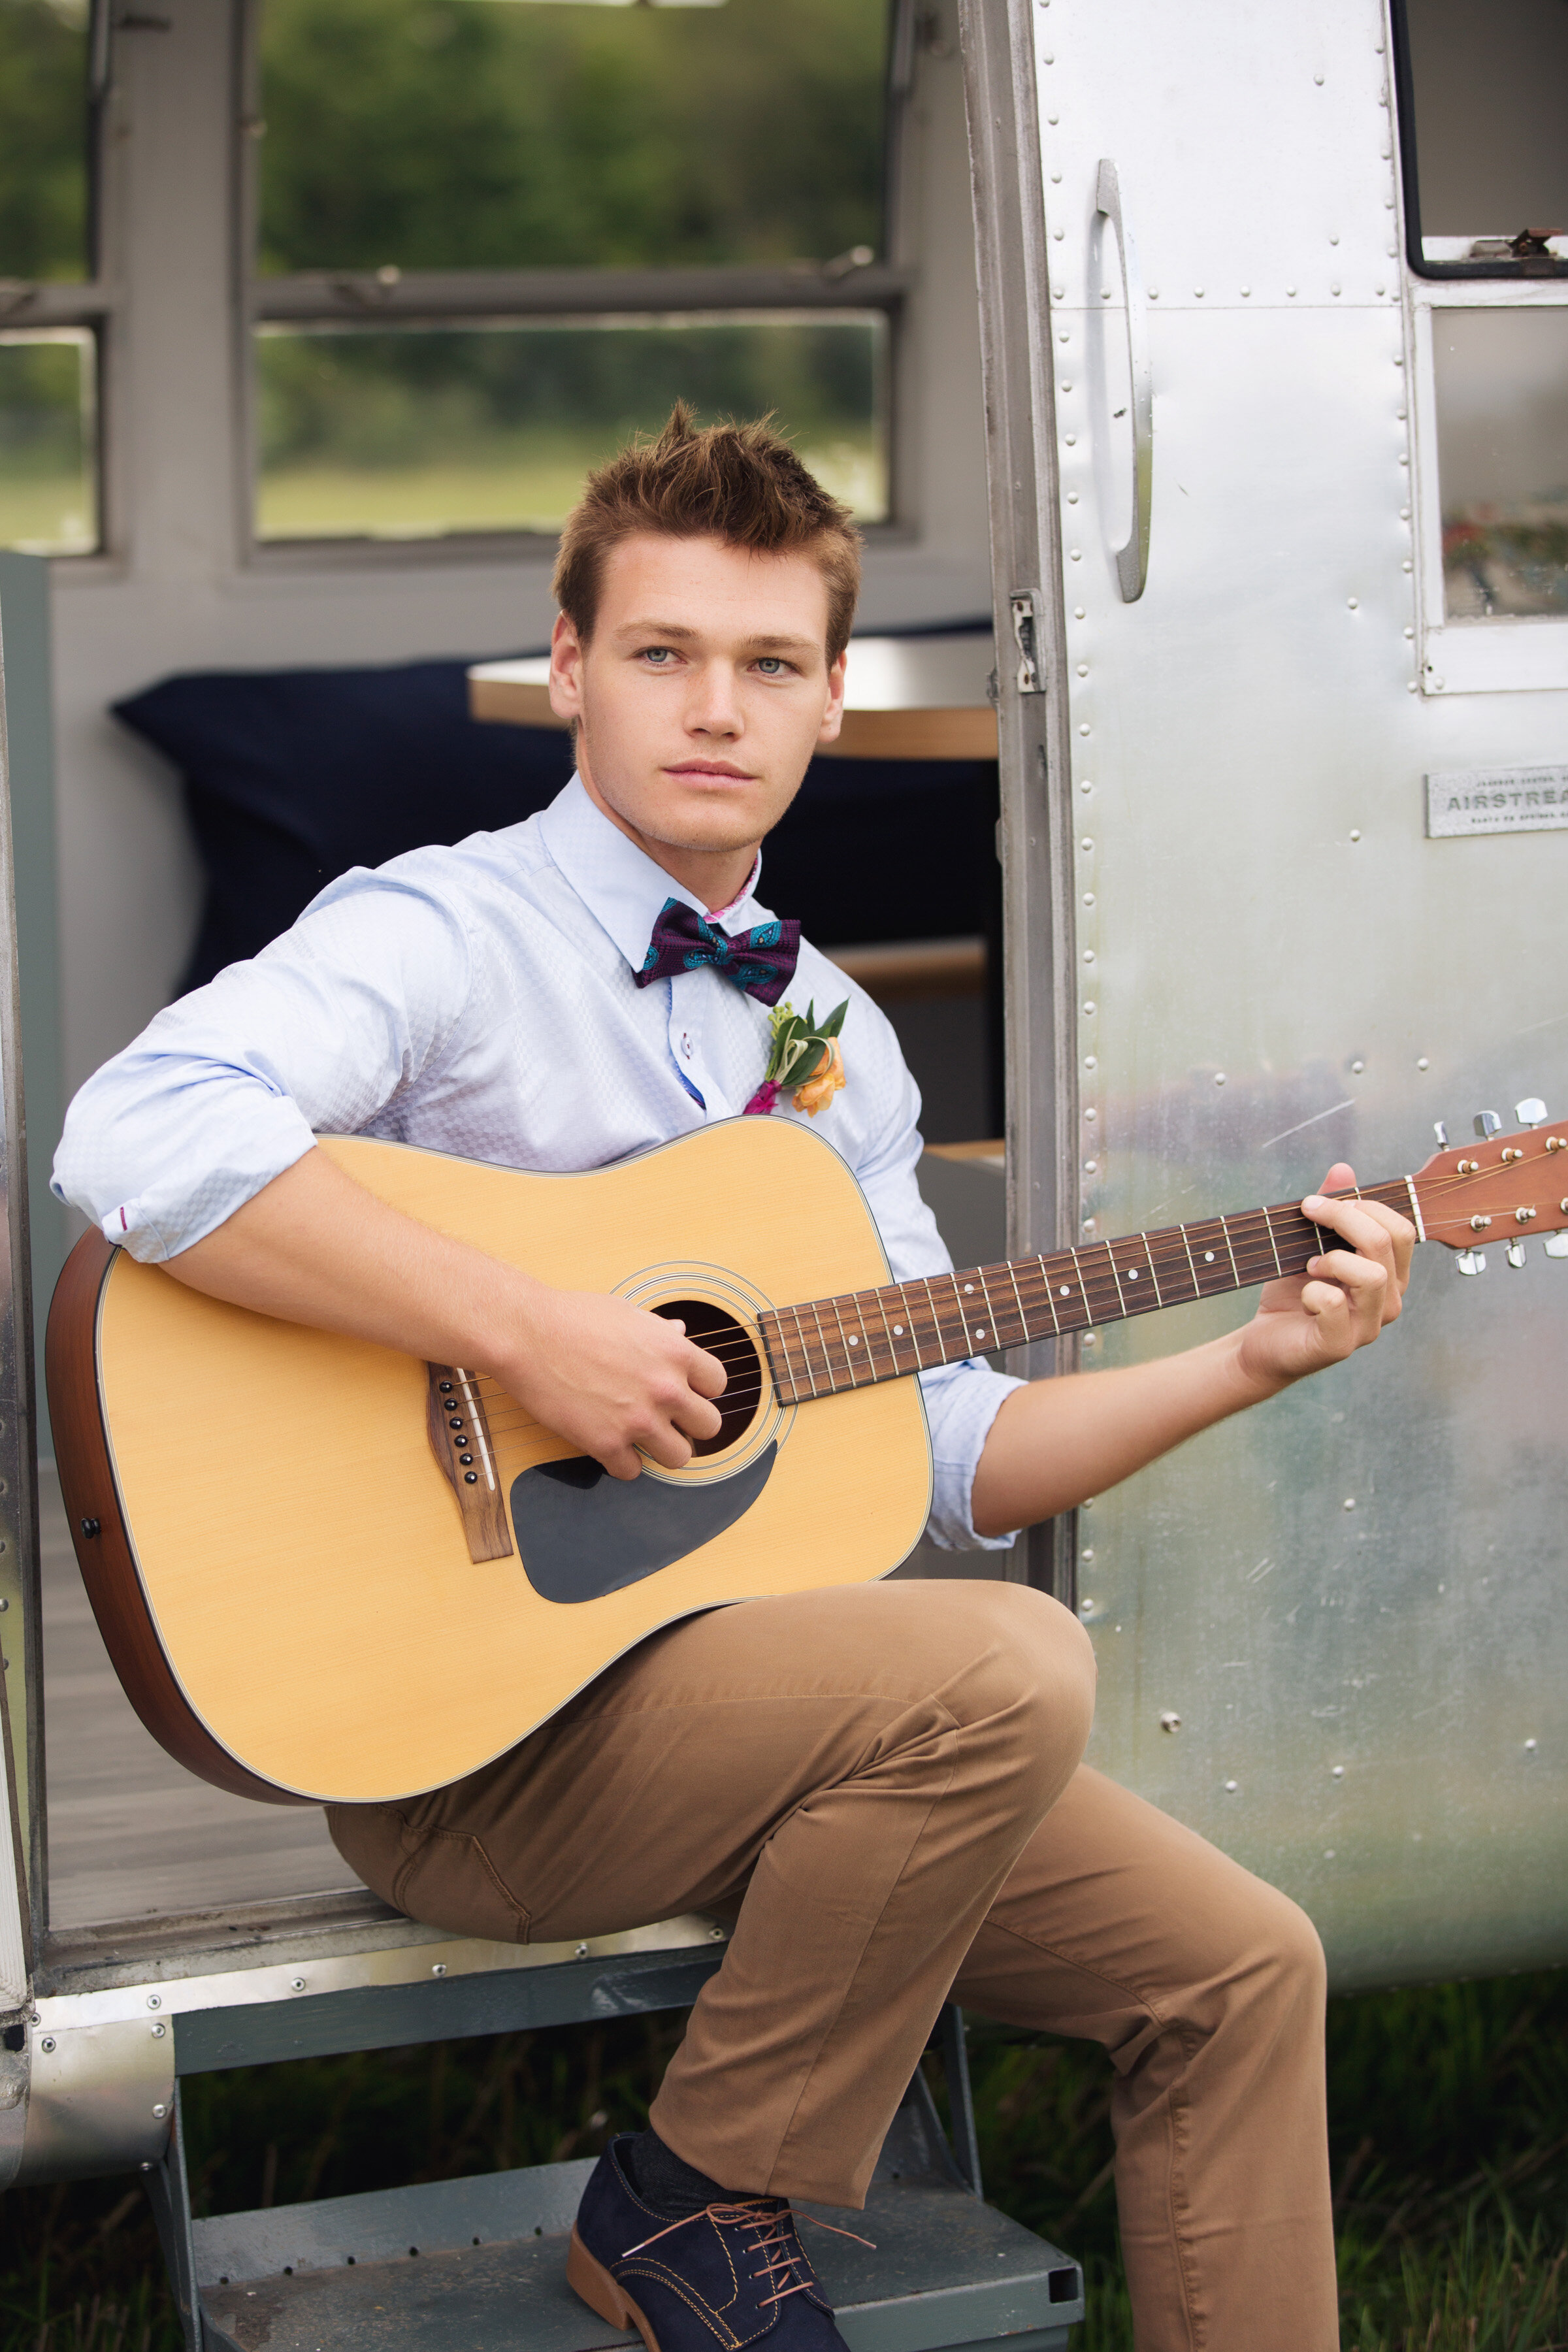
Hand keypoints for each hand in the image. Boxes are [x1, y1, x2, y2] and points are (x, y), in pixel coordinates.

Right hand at [500, 1286, 726, 1480]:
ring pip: (679, 1458)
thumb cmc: (573, 1317)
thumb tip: (680, 1332)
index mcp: (676, 1352)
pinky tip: (608, 1445)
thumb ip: (659, 1331)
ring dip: (661, 1449)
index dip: (700, 1390)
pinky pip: (632, 1472)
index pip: (717, 1384)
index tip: (684, 1392)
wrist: (527, 1334)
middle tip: (666, 1419)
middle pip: (708, 1427)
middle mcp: (666, 1389)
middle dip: (688, 1424)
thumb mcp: (627, 1313)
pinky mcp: (606, 1443)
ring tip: (640, 1437)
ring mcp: (638, 1419)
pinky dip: (621, 1462)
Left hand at [1236, 1161, 1413, 1392]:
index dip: (1362, 1205)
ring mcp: (1368, 1326)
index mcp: (1389, 1274)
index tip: (1316, 1203)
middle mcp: (1388, 1300)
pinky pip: (1334, 1305)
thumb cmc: (1291, 1293)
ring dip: (1333, 1259)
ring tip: (1309, 1264)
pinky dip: (1312, 1292)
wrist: (1262, 1341)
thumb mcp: (1308, 1244)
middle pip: (1387, 1242)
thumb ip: (1331, 1209)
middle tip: (1308, 1217)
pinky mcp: (1339, 1344)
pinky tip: (1303, 1295)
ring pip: (1373, 1275)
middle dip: (1344, 1218)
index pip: (1400, 1228)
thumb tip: (1343, 1169)